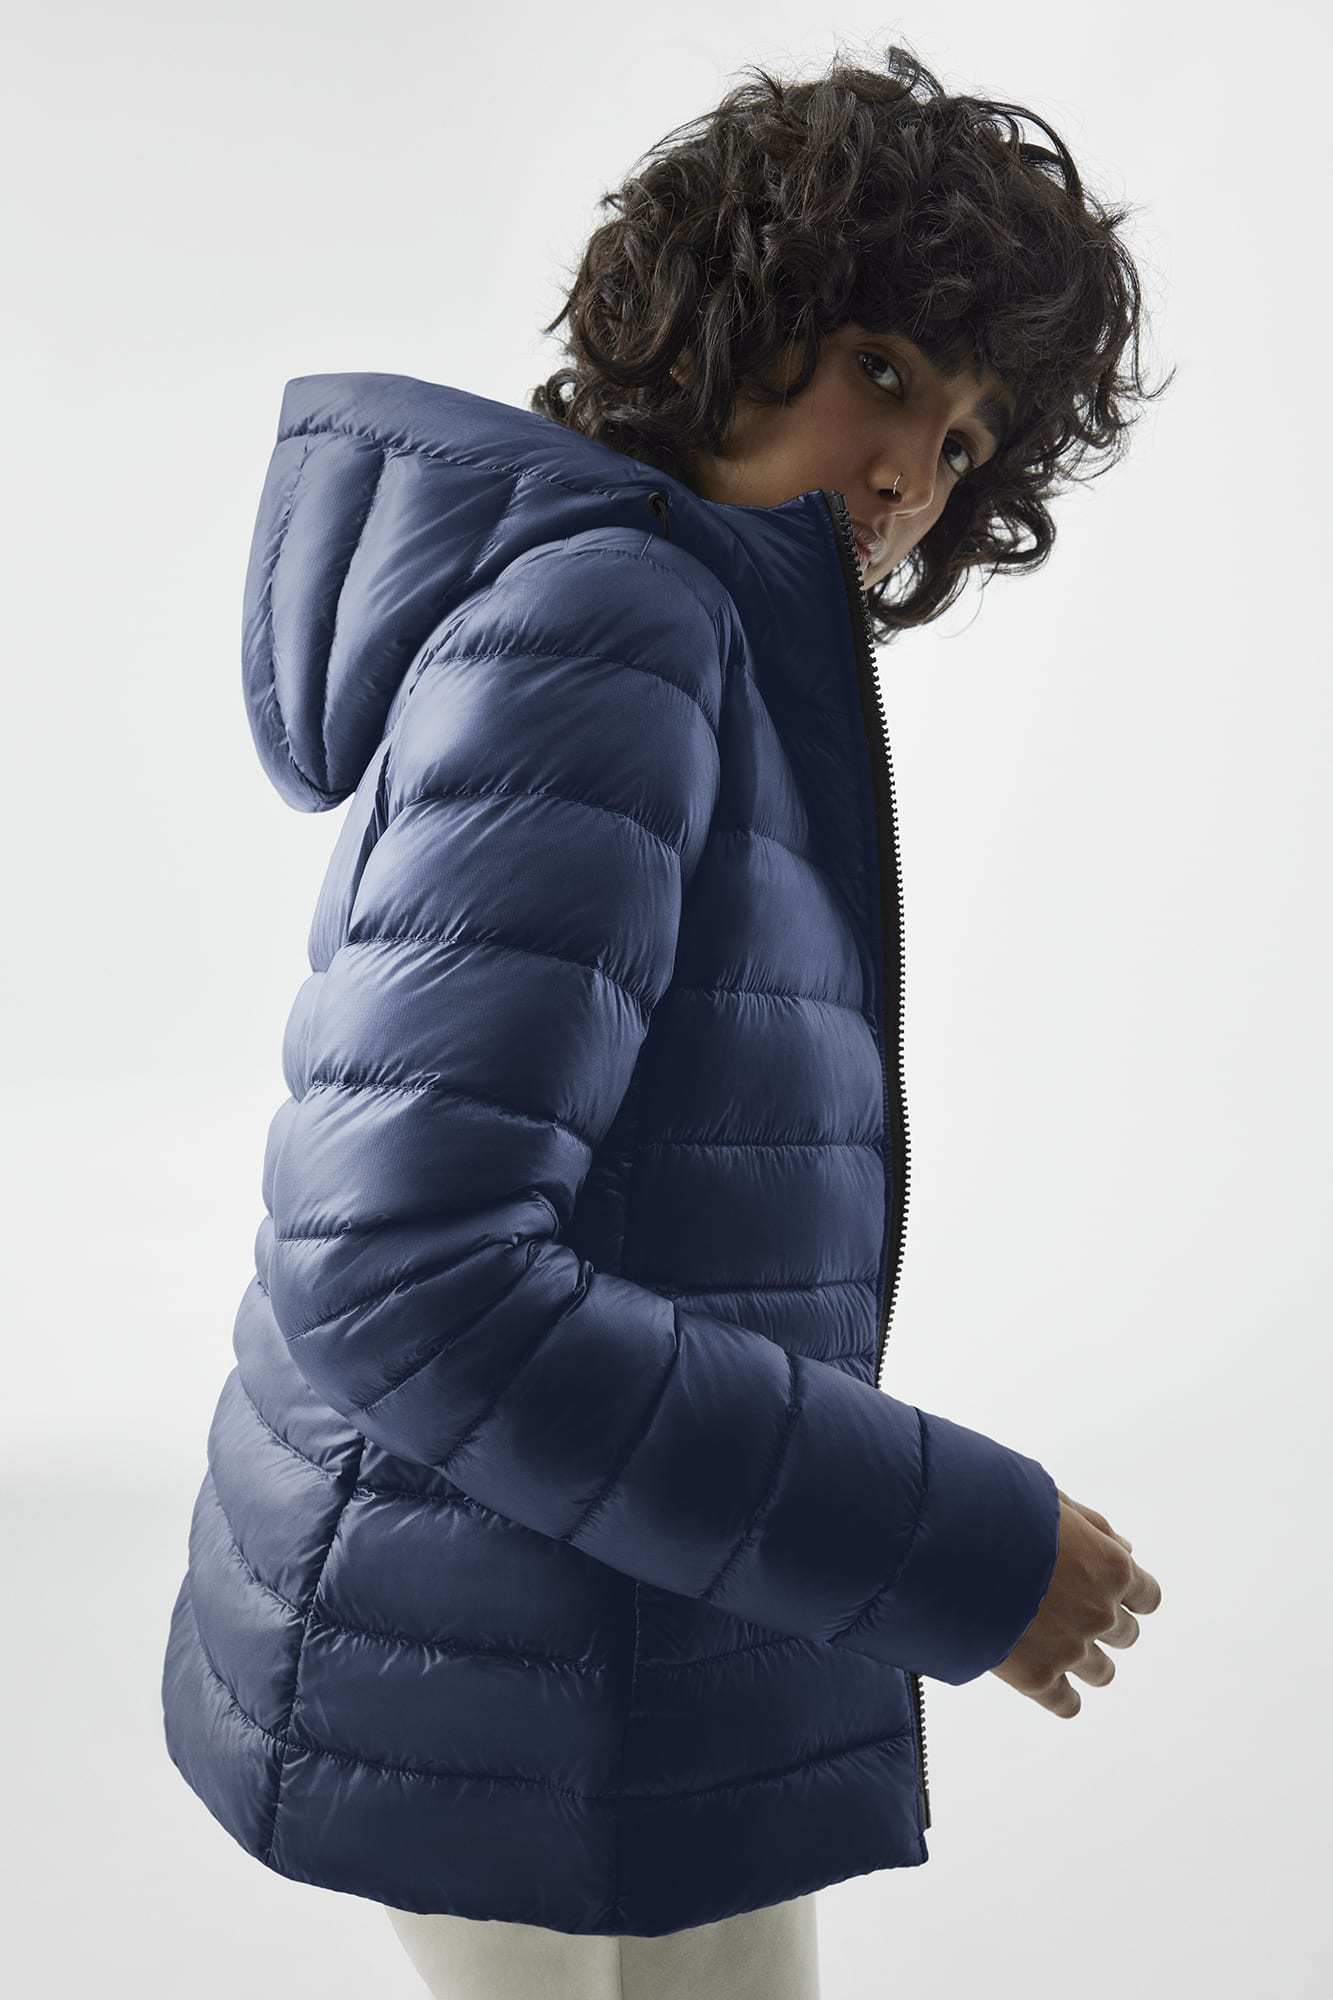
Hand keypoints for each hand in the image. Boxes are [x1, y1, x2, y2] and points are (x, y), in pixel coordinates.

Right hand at [989, 1489, 1161, 1716]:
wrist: (950, 1546)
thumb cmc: (1002, 1511)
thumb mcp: (1053, 1503)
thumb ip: (1094, 1527)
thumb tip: (1126, 1549)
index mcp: (1111, 1568)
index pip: (1147, 1597)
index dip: (1129, 1595)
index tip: (1108, 1591)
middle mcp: (1101, 1612)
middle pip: (1126, 1636)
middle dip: (1102, 1624)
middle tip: (1069, 1611)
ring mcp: (1071, 1649)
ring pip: (1103, 1673)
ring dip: (1085, 1660)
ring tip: (1054, 1644)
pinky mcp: (1037, 1678)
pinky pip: (1067, 1704)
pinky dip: (1061, 1697)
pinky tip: (1046, 1681)